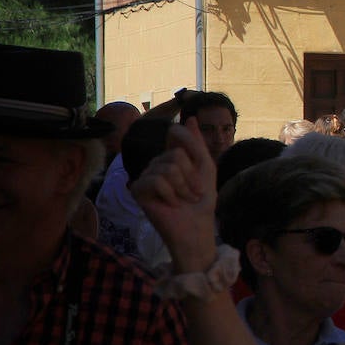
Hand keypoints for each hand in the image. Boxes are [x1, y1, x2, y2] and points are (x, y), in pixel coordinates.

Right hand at [129, 119, 219, 272]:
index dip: (188, 143)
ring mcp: (145, 177)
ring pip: (167, 167)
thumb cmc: (202, 199)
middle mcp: (156, 163)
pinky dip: (170, 193)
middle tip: (193, 192)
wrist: (196, 227)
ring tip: (183, 200)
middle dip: (191, 175)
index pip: (175, 133)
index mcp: (171, 156)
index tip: (196, 162)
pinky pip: (156, 180)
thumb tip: (188, 116)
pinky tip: (170, 204)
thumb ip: (196, 143)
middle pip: (175, 153)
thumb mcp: (206, 167)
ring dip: (183, 187)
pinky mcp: (138, 191)